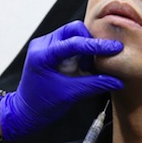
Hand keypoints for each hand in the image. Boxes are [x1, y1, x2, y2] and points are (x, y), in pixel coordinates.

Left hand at [0, 21, 122, 139]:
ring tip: (86, 68)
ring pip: (73, 34)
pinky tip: (81, 67)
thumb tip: (116, 81)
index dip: (97, 46)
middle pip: (74, 30)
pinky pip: (70, 42)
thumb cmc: (41, 105)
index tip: (114, 48)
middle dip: (90, 44)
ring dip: (85, 49)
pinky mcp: (50, 49)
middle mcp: (42, 45)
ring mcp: (45, 45)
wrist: (25, 112)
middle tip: (95, 63)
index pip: (74, 43)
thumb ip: (94, 84)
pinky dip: (80, 52)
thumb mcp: (70, 94)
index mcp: (42, 55)